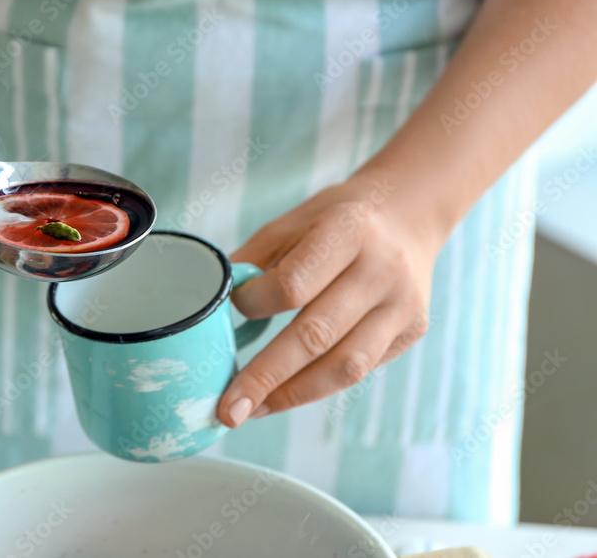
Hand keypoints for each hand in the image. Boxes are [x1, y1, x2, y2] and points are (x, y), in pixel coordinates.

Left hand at [217, 171, 445, 426]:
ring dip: (293, 395)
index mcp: (347, 231)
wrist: (409, 214)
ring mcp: (403, 304)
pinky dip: (320, 385)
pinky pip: (361, 369)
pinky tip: (287, 392)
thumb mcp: (292, 222)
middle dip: (266, 378)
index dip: (256, 304)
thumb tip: (212, 305)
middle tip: (229, 410)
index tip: (234, 308)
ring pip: (345, 366)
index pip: (294, 284)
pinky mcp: (412, 330)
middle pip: (317, 336)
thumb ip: (255, 261)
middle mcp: (382, 269)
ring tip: (253, 410)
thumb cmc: (336, 220)